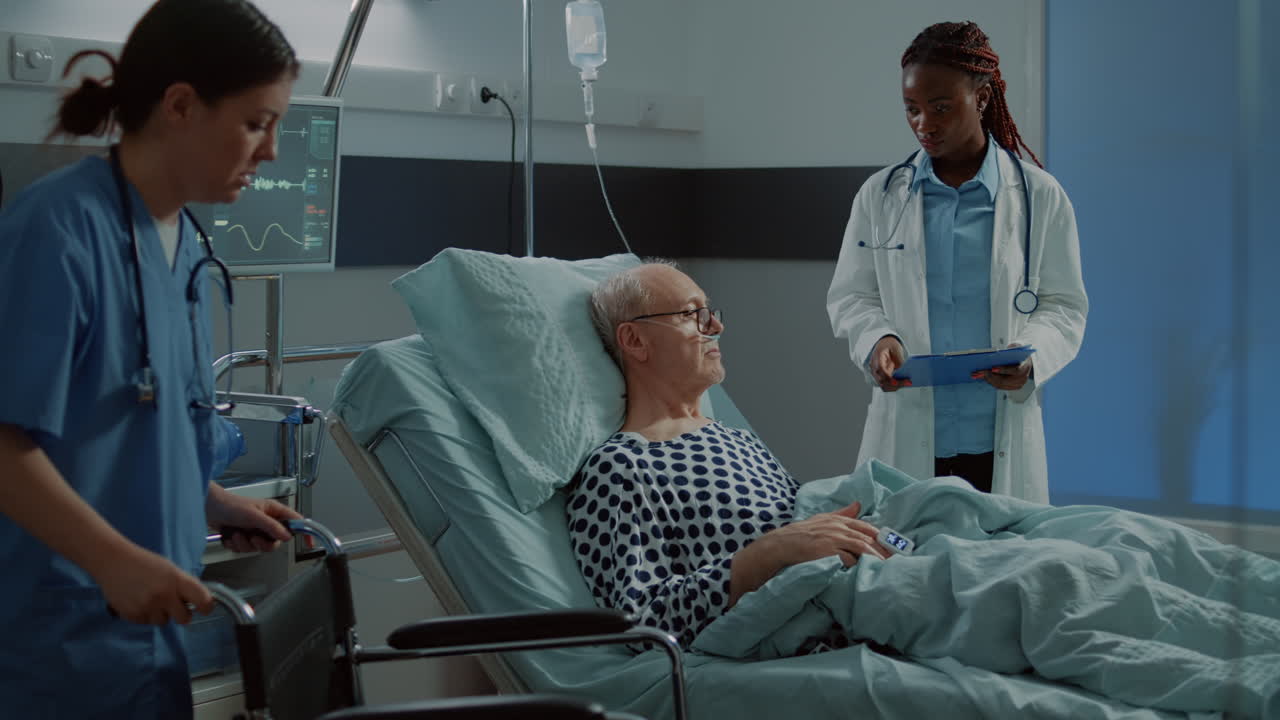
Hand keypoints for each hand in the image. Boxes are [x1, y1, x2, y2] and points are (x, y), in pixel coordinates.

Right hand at [97, 545, 212, 624]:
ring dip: (160, 614)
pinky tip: (138, 600)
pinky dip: (144, 615)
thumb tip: (197, 601)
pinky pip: (146, 622)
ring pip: (164, 622)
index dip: (206, 606)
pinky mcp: (132, 615)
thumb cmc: (144, 563)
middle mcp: (164, 596)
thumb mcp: (170, 569)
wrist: (113, 562)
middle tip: (173, 604)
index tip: (205, 608)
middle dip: (181, 613)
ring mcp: (147, 607)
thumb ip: (183, 585)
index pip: (202, 600)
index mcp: (176, 580)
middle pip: (184, 619)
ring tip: (150, 598)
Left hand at [206, 484, 301, 552]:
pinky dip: (236, 545)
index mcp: (273, 511)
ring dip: (245, 544)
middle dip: (261, 543)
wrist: (208, 508)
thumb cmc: (230, 504)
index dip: (303, 532)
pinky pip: (245, 549)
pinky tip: (231, 535)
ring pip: (258, 547)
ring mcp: (254, 530)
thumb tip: (286, 536)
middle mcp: (265, 521)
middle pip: (275, 541)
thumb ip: (272, 526)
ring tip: (237, 533)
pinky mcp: (243, 537)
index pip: (295, 522)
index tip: (308, 543)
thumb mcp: (254, 515)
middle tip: (253, 537)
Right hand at [729, 501, 887, 605]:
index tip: (893, 547)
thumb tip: (858, 504)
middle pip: (868, 537)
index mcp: (838, 520)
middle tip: (896, 560)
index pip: (866, 527)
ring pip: (862, 548)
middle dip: (883, 549)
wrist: (779, 546)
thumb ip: (841, 513)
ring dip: (875, 558)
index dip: (881, 537)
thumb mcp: (821, 520)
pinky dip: (858, 566)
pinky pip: (848, 559)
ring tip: (886, 569)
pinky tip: (865, 573)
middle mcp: (837, 527)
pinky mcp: (827, 552)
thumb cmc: (799, 535)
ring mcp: (833, 539)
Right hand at [870, 336, 910, 391]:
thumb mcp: (896, 348)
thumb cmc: (889, 345)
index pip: (879, 369)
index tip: (896, 382)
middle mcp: (874, 367)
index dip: (887, 377)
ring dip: (895, 387)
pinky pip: (886, 385)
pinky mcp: (881, 378)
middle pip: (881, 381)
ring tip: (907, 383)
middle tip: (908, 382)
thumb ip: (899, 359)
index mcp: (877, 357)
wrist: (883, 344)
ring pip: (883, 386)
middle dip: (895, 384)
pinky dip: (894, 386)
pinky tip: (903, 383)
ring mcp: (876, 374)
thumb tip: (905, 372)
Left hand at [972, 344, 1032, 390]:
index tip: (993, 368)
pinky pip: (999, 386)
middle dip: (991, 376)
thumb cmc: (1017, 351)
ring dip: (987, 379)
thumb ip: (1007, 351)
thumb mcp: (1014, 347)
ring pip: (1000, 385)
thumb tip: (995, 354)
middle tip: (980, 372)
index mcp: (1026, 366)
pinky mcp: (1012, 387)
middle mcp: (1023, 378)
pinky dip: (989, 381)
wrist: (1023, 358)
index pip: (1016, 370)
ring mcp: (1018, 384)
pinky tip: (981, 376)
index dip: (1004, 370)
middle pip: (1005, 380)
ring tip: (977, 374)